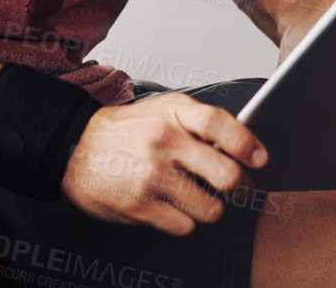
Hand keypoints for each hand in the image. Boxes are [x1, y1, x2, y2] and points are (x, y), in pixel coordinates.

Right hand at [60, 92, 268, 234]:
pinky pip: (184, 226)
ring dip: (210, 208)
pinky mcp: (140, 205)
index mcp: (173, 112)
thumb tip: (243, 143)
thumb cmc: (126, 130)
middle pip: (226, 175)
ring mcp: (152, 175)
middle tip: (238, 189)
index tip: (260, 158)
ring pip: (209, 208)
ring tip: (197, 198)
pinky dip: (184, 221)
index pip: (221, 125)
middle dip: (240, 188)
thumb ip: (199, 122)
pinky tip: (171, 206)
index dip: (247, 144)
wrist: (76, 147)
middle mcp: (164, 141)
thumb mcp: (163, 109)